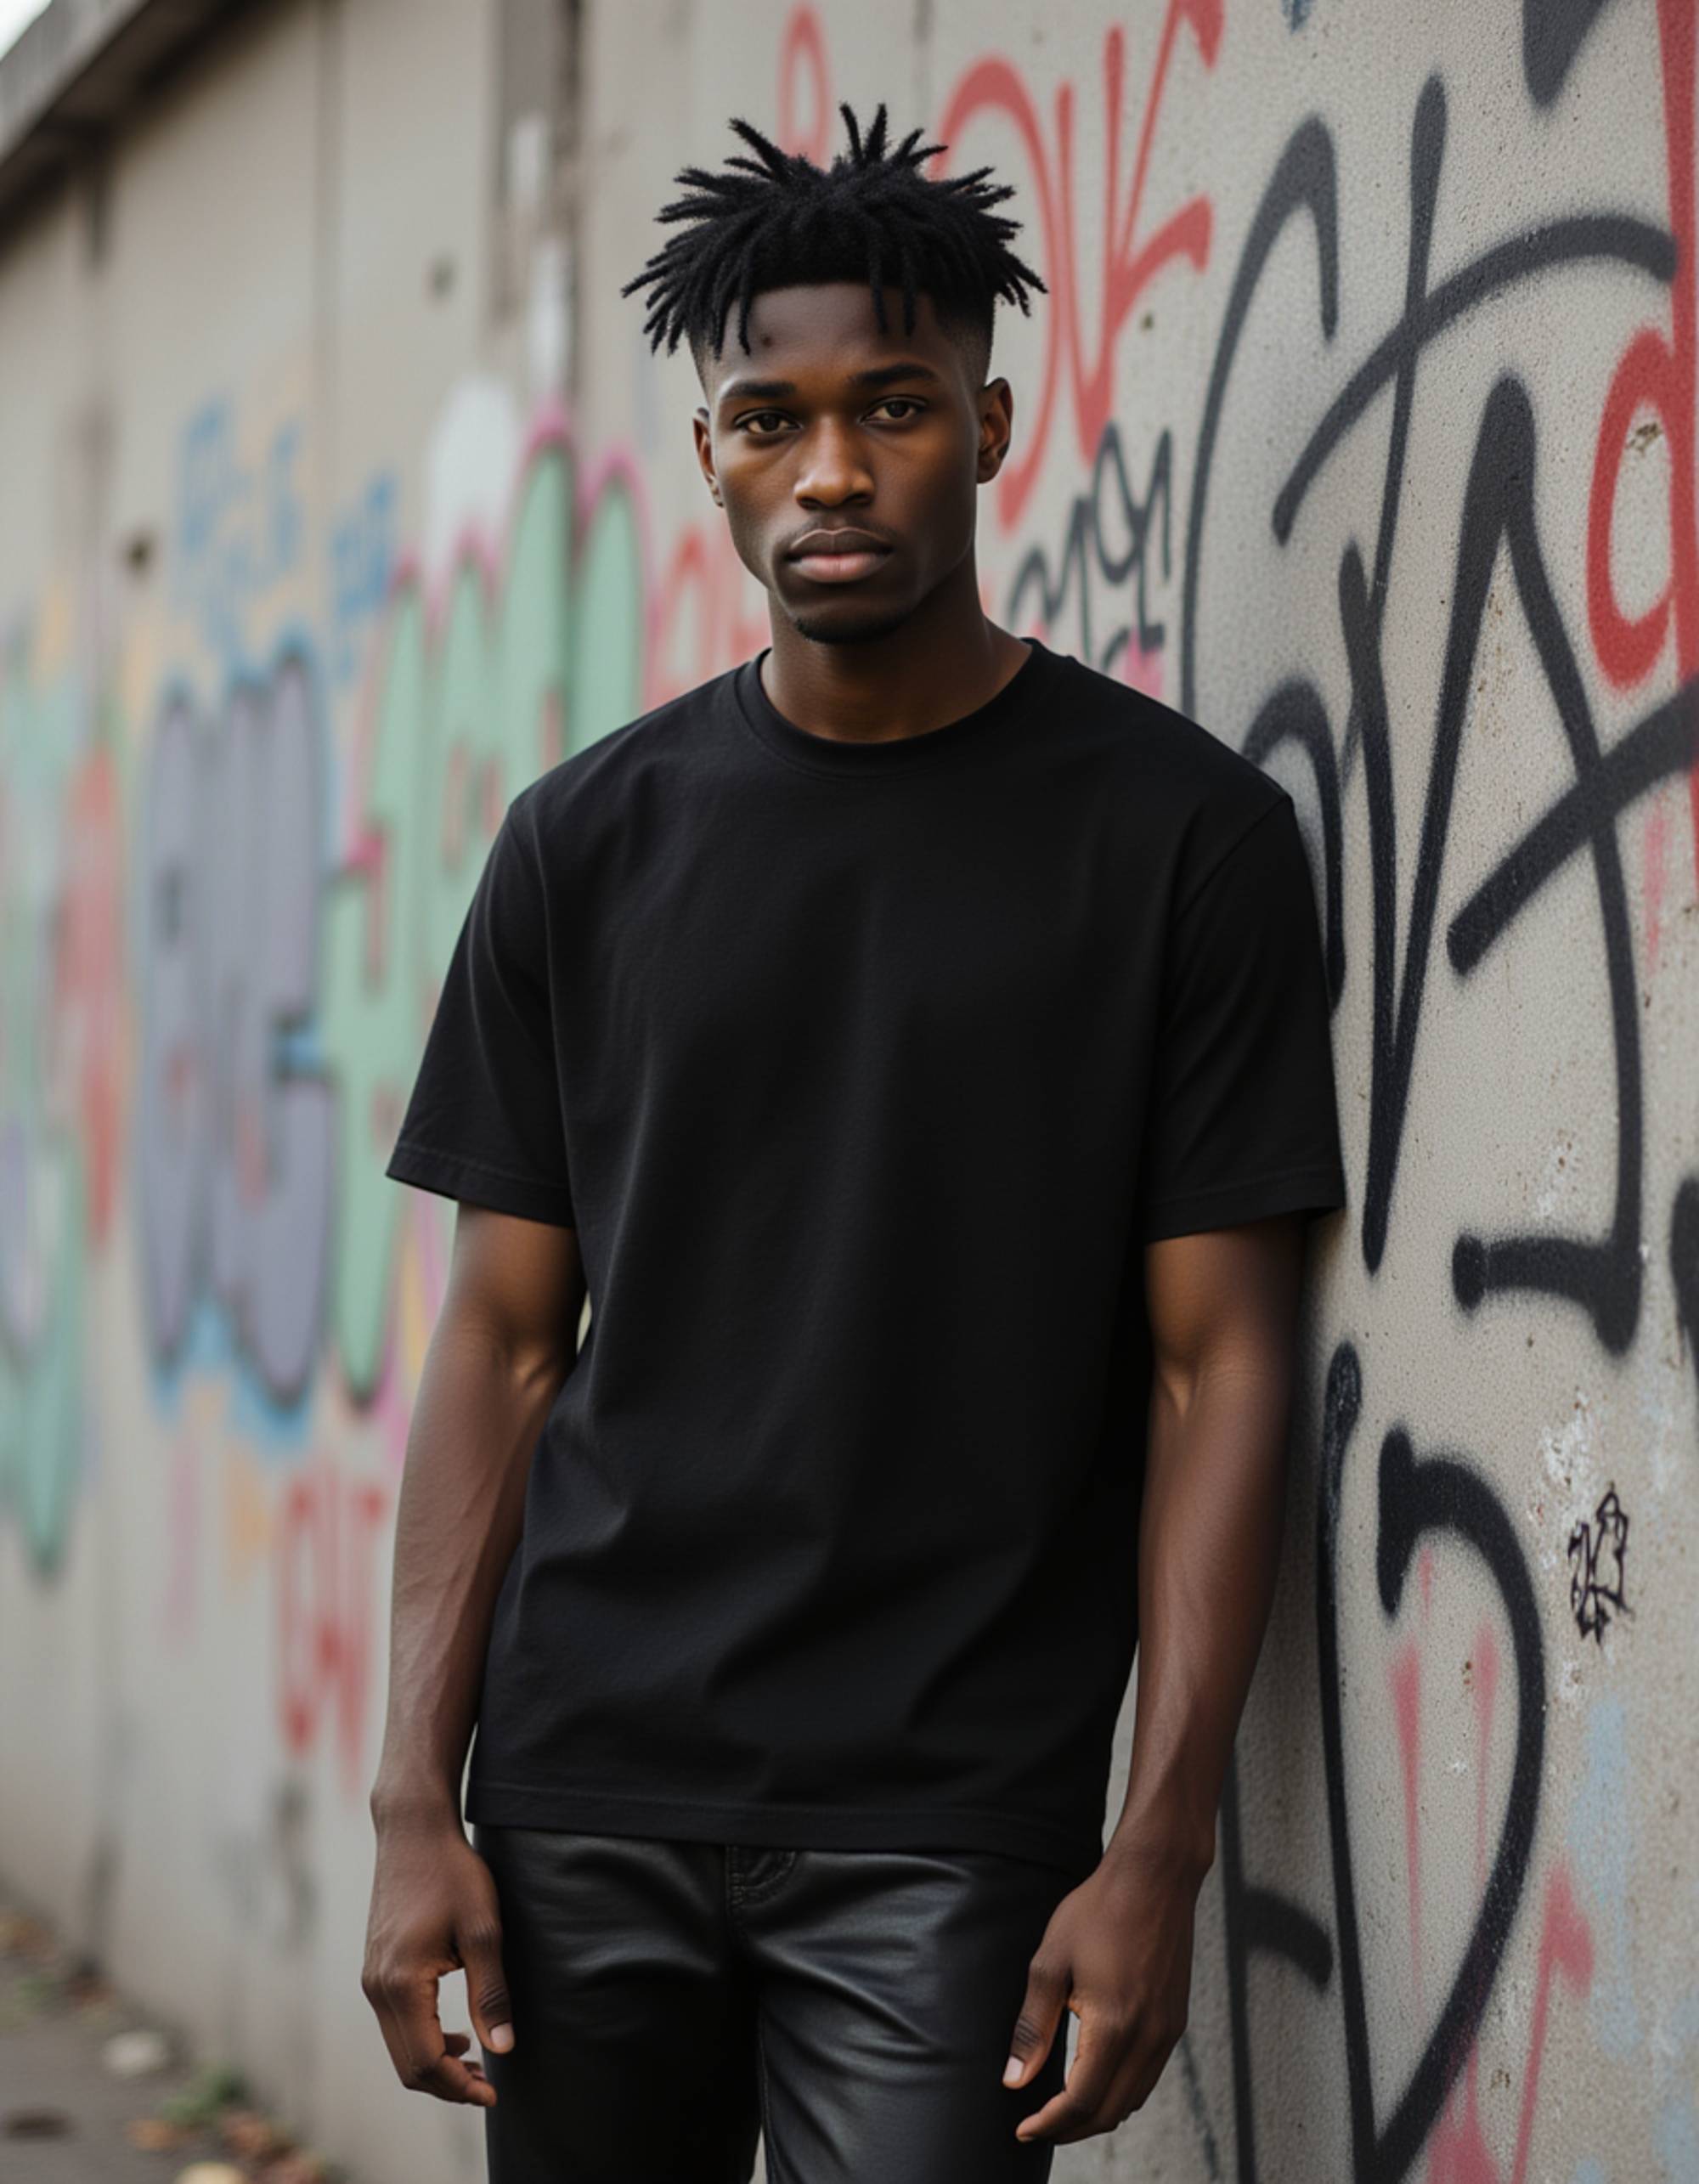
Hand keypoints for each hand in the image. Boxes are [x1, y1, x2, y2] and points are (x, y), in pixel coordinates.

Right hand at [362, 1812, 513, 2105]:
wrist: (413, 1831)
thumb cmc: (453, 1872)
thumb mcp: (483, 1930)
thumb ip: (491, 1992)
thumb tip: (503, 2049)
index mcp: (401, 1984)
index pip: (426, 2063)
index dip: (460, 2087)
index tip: (495, 2093)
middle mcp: (376, 1989)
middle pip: (408, 2066)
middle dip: (448, 2086)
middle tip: (490, 2085)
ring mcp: (370, 1980)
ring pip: (399, 2048)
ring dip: (436, 2065)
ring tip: (478, 2063)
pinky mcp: (374, 1970)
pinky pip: (395, 2025)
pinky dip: (423, 2041)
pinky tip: (456, 2035)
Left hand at [1002, 1842, 1198, 2144]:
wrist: (1155, 1876)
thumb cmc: (1099, 1910)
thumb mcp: (1051, 1962)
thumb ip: (1033, 2027)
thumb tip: (1015, 2079)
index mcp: (1114, 2027)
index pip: (1081, 2102)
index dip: (1049, 2123)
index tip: (1023, 2128)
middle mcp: (1148, 2039)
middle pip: (1109, 2112)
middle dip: (1071, 2128)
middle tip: (1038, 2124)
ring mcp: (1167, 2032)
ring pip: (1133, 2099)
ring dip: (1097, 2113)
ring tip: (1062, 2108)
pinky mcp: (1175, 2021)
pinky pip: (1148, 2076)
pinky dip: (1121, 2091)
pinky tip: (1097, 2077)